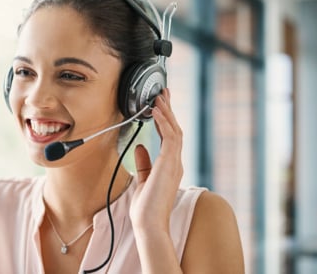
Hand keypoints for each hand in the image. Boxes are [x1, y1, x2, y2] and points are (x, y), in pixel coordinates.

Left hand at [129, 88, 183, 232]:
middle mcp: (175, 163)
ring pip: (174, 130)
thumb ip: (143, 163)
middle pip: (174, 130)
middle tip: (163, 93)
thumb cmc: (146, 208)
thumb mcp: (142, 180)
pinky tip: (157, 111)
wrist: (149, 223)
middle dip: (169, 110)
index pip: (170, 138)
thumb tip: (141, 147)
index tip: (161, 106)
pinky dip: (164, 122)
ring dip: (166, 112)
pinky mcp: (170, 164)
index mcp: (170, 166)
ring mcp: (174, 163)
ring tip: (159, 96)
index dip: (166, 120)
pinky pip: (170, 137)